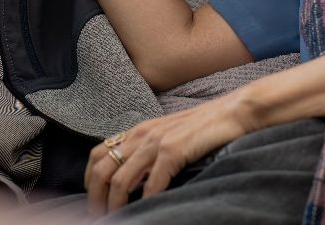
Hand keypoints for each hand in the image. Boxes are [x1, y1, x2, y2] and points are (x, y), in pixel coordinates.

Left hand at [83, 94, 256, 214]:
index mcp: (139, 130)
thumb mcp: (169, 136)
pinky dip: (145, 201)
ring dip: (114, 205)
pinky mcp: (173, 150)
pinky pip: (151, 183)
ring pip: (120, 180)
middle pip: (101, 169)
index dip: (90, 179)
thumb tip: (136, 178)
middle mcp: (142, 134)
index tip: (94, 199)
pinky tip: (146, 210)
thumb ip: (150, 151)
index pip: (98, 152)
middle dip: (95, 197)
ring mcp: (156, 142)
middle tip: (98, 216)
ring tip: (116, 219)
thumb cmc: (206, 127)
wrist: (234, 111)